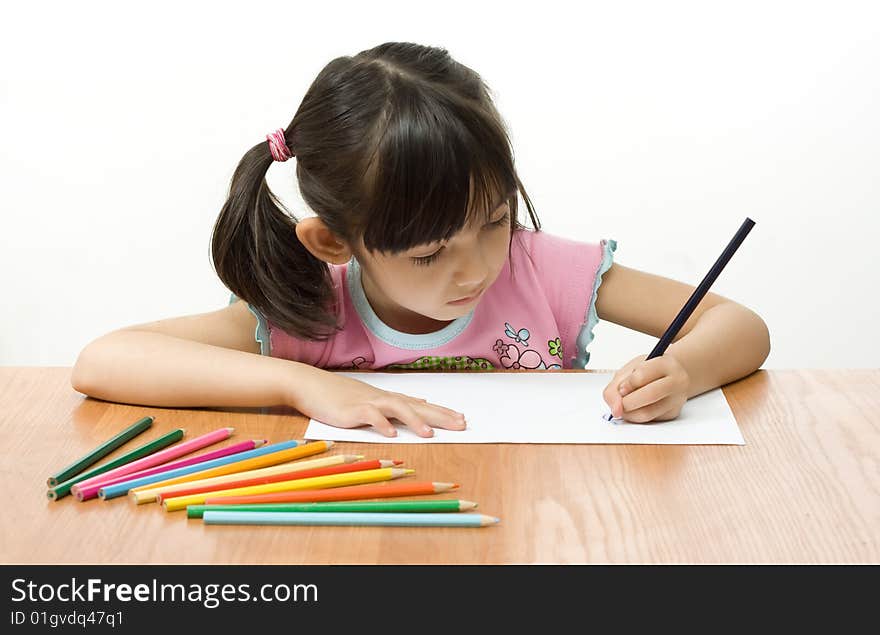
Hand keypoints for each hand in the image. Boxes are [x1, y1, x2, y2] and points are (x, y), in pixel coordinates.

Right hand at [295, 369, 465, 437]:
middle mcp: (382, 398)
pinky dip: (381, 424)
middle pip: (416, 406)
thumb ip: (395, 403)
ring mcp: (367, 402)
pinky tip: (392, 434)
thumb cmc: (338, 394)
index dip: (442, 412)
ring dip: (414, 420)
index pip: (420, 405)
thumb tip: (420, 402)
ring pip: (396, 408)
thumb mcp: (370, 398)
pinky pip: (370, 416)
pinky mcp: (352, 410)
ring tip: (430, 434)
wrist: (309, 384)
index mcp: (388, 398)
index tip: (461, 418)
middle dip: (440, 415)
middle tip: (461, 424)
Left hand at [602, 355, 689, 422]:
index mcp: (664, 364)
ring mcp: (676, 399)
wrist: (671, 376)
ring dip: (628, 413)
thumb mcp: (629, 370)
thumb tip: (615, 410)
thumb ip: (615, 388)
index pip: (642, 375)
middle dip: (626, 403)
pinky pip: (649, 420)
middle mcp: (676, 381)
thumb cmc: (648, 371)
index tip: (621, 389)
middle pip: (649, 395)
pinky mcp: (672, 414)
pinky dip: (636, 417)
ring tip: (625, 405)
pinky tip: (636, 408)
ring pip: (648, 413)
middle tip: (619, 403)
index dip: (627, 384)